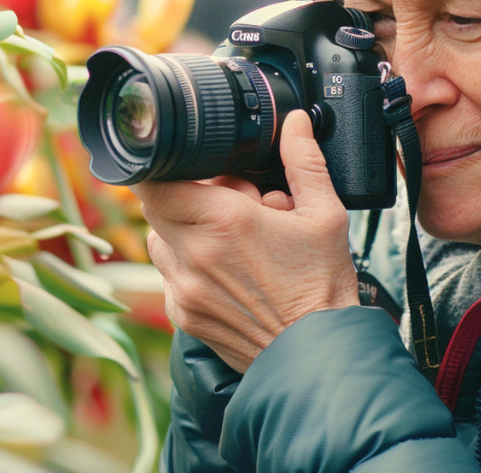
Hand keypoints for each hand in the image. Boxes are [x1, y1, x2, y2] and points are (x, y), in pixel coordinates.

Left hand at [134, 109, 358, 372]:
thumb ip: (303, 161)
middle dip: (186, 195)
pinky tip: (229, 270)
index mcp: (222, 223)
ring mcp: (183, 289)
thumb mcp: (325, 215)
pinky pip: (170, 275)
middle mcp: (193, 256)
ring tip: (233, 237)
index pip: (155, 181)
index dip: (166, 167)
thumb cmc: (323, 288)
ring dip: (185, 229)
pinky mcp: (183, 315)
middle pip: (157, 206)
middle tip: (233, 203)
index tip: (191, 166)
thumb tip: (294, 123)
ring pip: (160, 240)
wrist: (318, 357)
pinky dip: (190, 265)